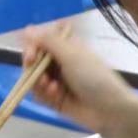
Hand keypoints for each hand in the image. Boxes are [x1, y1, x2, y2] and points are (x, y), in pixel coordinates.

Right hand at [21, 23, 137, 137]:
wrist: (110, 110)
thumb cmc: (94, 78)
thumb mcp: (72, 56)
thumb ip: (48, 41)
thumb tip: (27, 28)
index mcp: (67, 48)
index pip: (41, 41)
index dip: (32, 47)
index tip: (30, 56)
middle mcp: (60, 62)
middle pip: (34, 60)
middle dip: (32, 67)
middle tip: (38, 75)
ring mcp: (57, 81)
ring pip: (34, 78)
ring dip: (39, 82)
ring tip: (52, 88)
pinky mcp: (55, 98)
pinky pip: (39, 94)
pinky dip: (44, 94)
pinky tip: (55, 96)